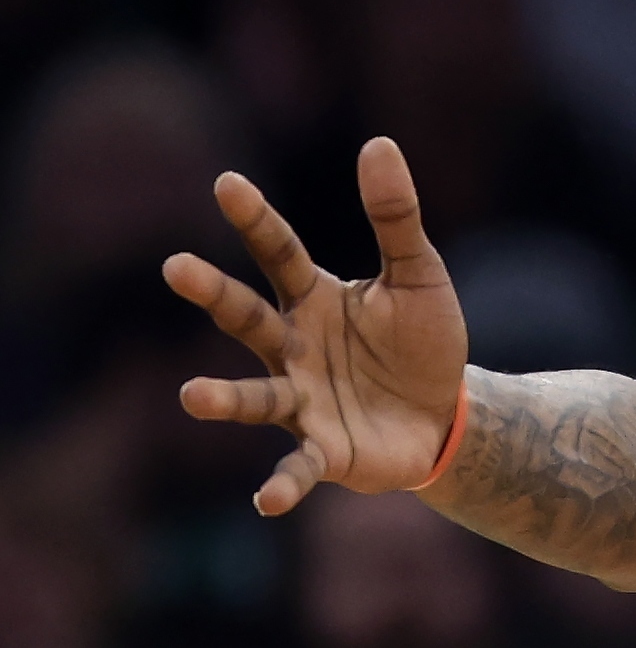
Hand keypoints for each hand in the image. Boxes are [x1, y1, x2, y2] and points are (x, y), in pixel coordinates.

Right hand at [166, 140, 473, 515]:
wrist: (447, 416)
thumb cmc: (422, 342)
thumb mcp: (419, 275)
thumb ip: (396, 218)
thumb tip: (380, 143)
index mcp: (312, 299)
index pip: (278, 252)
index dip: (255, 219)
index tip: (228, 183)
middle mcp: (293, 347)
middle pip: (248, 316)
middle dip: (214, 294)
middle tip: (176, 267)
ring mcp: (303, 400)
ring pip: (257, 397)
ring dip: (225, 398)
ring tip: (190, 396)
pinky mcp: (326, 450)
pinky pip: (299, 467)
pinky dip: (282, 485)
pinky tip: (264, 504)